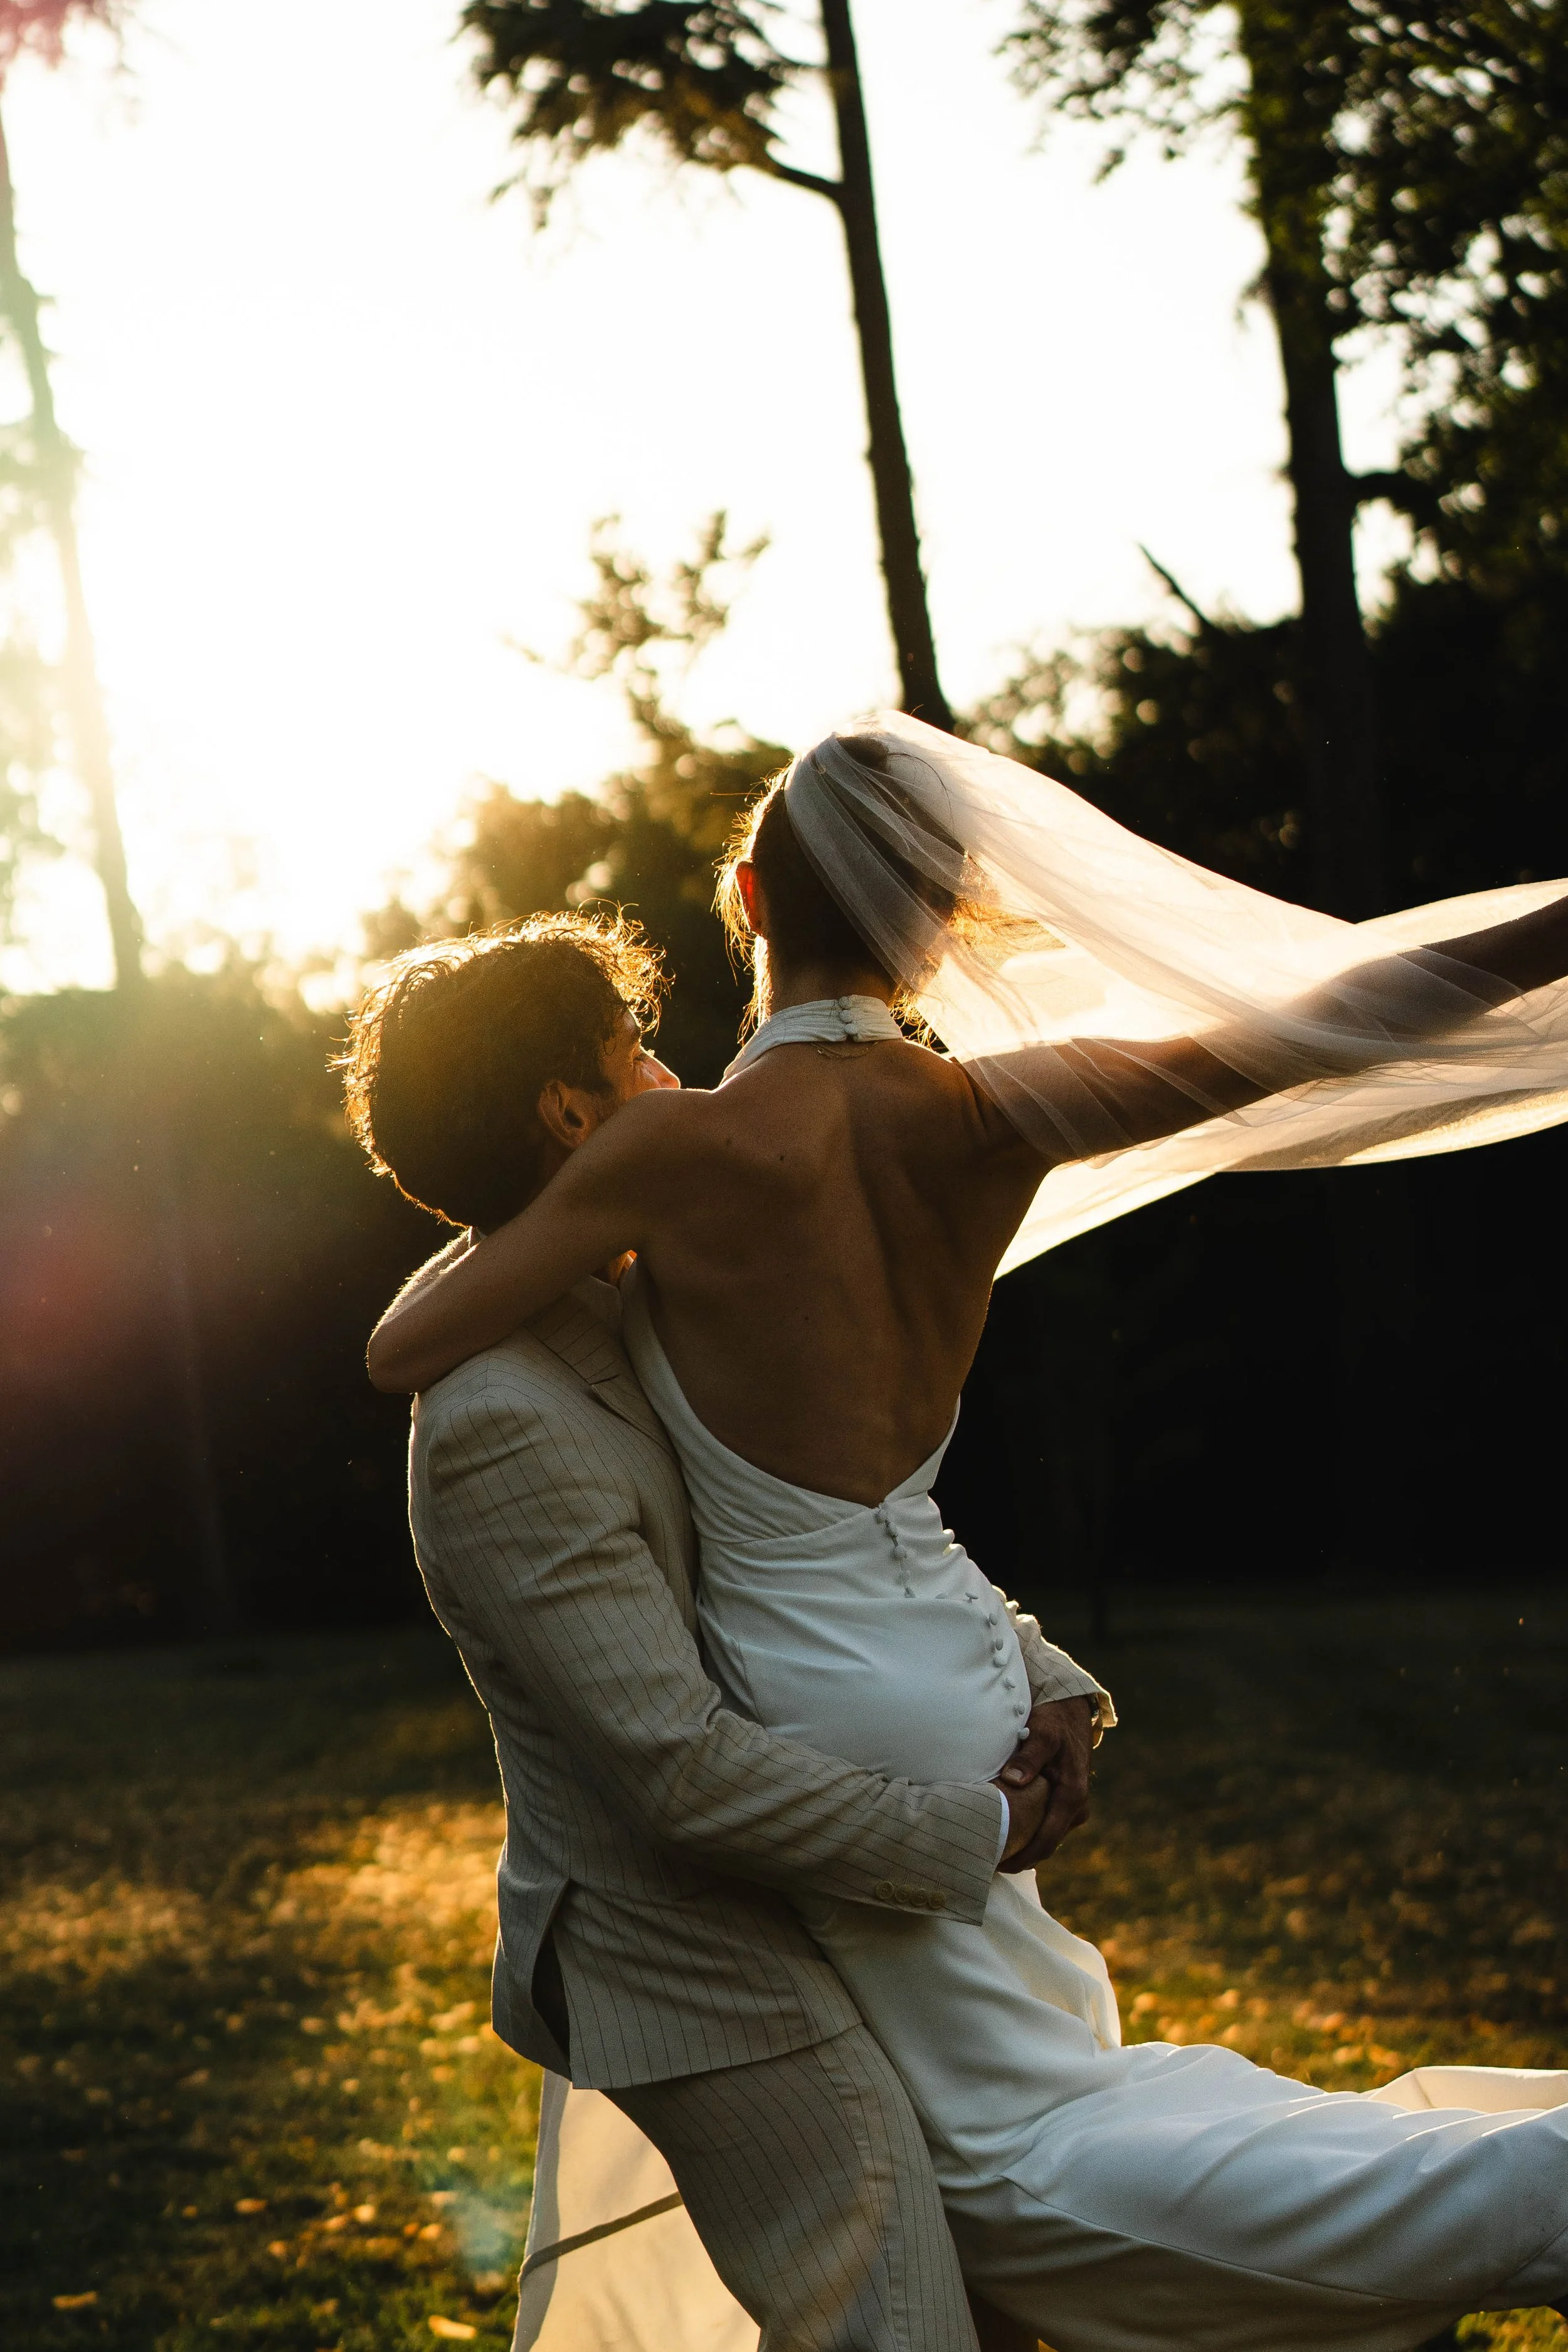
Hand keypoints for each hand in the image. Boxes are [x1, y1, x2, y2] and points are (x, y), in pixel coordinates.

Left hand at [994, 1695, 1094, 1872]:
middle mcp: (1075, 1807)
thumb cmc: (1055, 1721)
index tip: (998, 1865)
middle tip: (987, 1864)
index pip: (1047, 1840)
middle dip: (1020, 1857)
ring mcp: (1071, 1806)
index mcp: (1072, 1795)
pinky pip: (1045, 1825)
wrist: (1072, 1709)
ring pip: (1046, 1836)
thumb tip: (1013, 1780)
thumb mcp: (1042, 1734)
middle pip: (1046, 1845)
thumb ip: (1029, 1757)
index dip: (1023, 1857)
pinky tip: (1004, 1832)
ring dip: (1023, 1846)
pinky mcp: (1063, 1801)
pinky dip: (1027, 1832)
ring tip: (992, 1852)